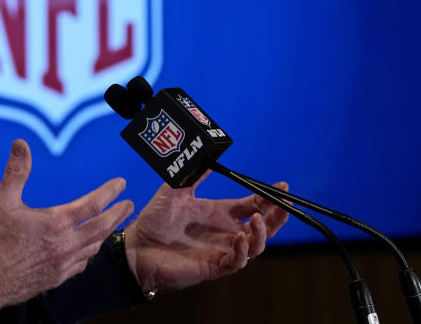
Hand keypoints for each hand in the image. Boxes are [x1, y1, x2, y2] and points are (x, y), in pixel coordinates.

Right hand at [0, 139, 133, 310]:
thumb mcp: (2, 200)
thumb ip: (16, 171)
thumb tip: (21, 144)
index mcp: (56, 222)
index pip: (93, 204)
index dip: (110, 192)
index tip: (121, 183)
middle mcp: (66, 244)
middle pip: (102, 227)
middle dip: (118, 214)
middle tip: (129, 205)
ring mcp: (63, 263)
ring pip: (94, 247)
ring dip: (106, 233)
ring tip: (112, 224)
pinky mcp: (57, 277)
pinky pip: (82, 264)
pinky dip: (90, 253)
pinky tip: (88, 250)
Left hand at [124, 173, 289, 291]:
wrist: (136, 246)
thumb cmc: (154, 220)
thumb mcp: (175, 190)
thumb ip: (193, 174)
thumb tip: (207, 154)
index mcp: (219, 212)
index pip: (252, 205)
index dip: (269, 198)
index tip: (282, 187)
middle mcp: (224, 231)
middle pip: (262, 226)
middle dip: (277, 217)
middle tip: (284, 205)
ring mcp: (221, 249)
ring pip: (256, 246)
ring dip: (261, 233)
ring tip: (257, 219)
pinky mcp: (214, 266)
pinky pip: (237, 261)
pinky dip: (243, 250)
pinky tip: (240, 237)